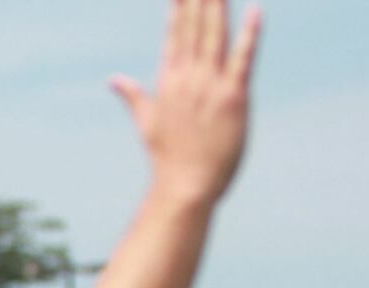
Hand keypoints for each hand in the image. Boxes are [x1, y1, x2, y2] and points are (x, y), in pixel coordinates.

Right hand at [111, 0, 262, 207]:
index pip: (175, 31)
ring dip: (219, 5)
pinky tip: (255, 11)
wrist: (185, 188)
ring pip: (216, 34)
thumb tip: (113, 80)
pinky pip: (242, 59)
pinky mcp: (234, 98)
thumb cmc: (167, 160)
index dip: (180, 4)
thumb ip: (133, 96)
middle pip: (196, 25)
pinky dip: (249, 35)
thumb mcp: (147, 123)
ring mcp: (211, 86)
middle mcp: (188, 78)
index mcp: (169, 81)